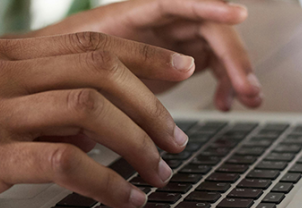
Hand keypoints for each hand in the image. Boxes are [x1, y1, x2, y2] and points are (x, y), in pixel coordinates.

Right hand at [0, 32, 195, 207]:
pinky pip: (65, 163)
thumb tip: (91, 123)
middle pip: (102, 69)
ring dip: (138, 144)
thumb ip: (31, 99)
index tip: (181, 70)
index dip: (147, 53)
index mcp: (3, 54)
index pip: (93, 41)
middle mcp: (1, 72)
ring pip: (91, 111)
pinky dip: (107, 183)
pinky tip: (124, 200)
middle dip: (154, 104)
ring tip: (158, 173)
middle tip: (176, 139)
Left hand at [30, 0, 261, 110]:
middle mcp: (159, 21)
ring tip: (248, 99)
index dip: (208, 4)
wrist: (53, 72)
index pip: (178, 2)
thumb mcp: (78, 64)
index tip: (238, 14)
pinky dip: (222, 83)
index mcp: (134, 13)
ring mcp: (170, 39)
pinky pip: (211, 65)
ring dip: (236, 71)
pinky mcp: (176, 60)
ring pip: (216, 47)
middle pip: (209, 28)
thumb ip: (107, 70)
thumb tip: (151, 84)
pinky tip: (225, 104)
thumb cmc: (60, 61)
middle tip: (248, 88)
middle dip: (234, 56)